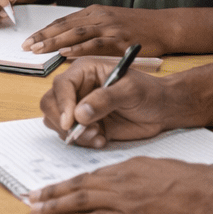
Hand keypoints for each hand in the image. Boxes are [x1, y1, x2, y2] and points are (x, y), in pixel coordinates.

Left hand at [24, 4, 176, 59]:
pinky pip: (95, 43)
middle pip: (64, 25)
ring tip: (38, 50)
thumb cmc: (139, 28)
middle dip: (43, 36)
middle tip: (25, 46)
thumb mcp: (111, 25)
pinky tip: (66, 54)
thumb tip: (69, 46)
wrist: (165, 26)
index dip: (44, 31)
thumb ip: (91, 33)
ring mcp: (109, 26)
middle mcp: (98, 16)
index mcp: (93, 12)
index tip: (28, 40)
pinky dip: (79, 48)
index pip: (63, 21)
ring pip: (75, 33)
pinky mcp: (120, 38)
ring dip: (55, 41)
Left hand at [28, 157, 212, 213]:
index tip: (46, 188)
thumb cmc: (185, 180)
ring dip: (56, 207)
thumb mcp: (151, 167)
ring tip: (36, 210)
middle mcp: (118, 183)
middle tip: (31, 198)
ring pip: (81, 203)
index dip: (63, 183)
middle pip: (77, 188)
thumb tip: (110, 180)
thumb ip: (128, 173)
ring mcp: (123, 203)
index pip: (85, 176)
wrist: (206, 195)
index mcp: (122, 169)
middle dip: (51, 194)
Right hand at [40, 57, 176, 148]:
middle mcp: (77, 88)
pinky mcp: (86, 125)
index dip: (62, 103)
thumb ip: (105, 99)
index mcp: (84, 71)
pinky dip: (83, 142)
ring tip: (96, 136)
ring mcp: (80, 108)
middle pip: (50, 103)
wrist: (162, 110)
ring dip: (72, 134)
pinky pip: (72, 136)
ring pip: (57, 121)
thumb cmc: (148, 92)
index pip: (62, 85)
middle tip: (84, 132)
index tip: (70, 122)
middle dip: (63, 121)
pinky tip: (102, 140)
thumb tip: (79, 114)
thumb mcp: (129, 90)